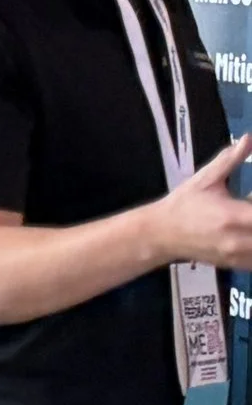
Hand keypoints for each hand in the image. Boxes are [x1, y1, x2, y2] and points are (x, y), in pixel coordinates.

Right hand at [152, 133, 251, 266]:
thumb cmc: (184, 204)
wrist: (161, 234)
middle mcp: (239, 239)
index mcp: (233, 216)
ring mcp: (239, 256)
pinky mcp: (238, 265)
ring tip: (250, 218)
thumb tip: (248, 139)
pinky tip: (249, 233)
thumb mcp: (205, 179)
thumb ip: (230, 160)